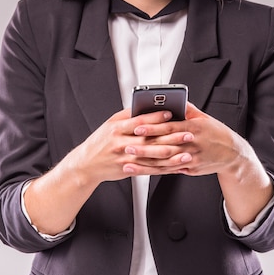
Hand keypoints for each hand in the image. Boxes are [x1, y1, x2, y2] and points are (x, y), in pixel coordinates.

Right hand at [70, 107, 191, 183]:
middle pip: (150, 139)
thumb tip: (146, 105)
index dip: (156, 117)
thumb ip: (128, 115)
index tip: (171, 113)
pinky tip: (176, 165)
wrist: (86, 165)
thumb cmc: (100, 141)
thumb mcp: (110, 123)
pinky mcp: (130, 170)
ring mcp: (126, 158)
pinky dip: (165, 167)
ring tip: (187, 151)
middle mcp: (122, 143)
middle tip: (187, 133)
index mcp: (117, 129)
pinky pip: (150, 169)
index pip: (140, 121)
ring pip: (153, 157)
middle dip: (171, 137)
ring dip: (173, 155)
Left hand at [122, 102, 247, 176]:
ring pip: (164, 162)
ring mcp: (191, 159)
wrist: (232, 154)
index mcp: (194, 128)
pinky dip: (153, 171)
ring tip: (127, 162)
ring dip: (144, 163)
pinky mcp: (189, 169)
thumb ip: (187, 109)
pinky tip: (140, 170)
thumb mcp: (204, 118)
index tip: (138, 127)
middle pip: (164, 146)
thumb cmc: (216, 132)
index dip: (153, 127)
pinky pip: (169, 170)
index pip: (169, 128)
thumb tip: (174, 98)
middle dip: (144, 147)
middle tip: (126, 146)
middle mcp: (191, 145)